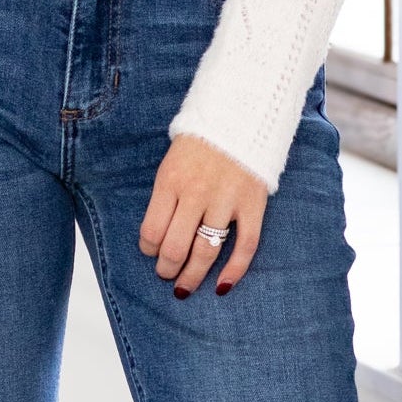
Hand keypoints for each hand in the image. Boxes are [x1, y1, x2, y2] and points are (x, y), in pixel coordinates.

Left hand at [139, 135, 267, 298]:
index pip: (151, 231)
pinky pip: (245, 246)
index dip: (148, 250)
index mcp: (171, 181)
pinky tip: (221, 286)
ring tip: (184, 287)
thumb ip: (165, 197)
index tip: (151, 252)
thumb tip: (157, 237)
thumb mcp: (172, 163)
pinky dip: (234, 271)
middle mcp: (197, 193)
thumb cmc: (201, 142)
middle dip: (167, 269)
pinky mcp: (253, 204)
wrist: (242, 113)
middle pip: (175, 247)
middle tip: (166, 275)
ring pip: (205, 252)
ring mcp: (227, 200)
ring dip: (192, 276)